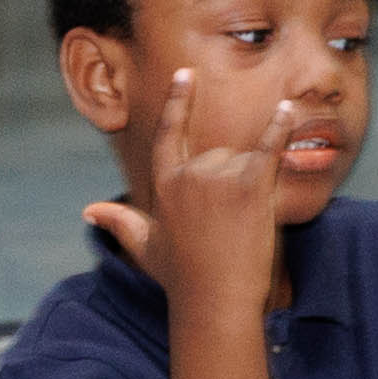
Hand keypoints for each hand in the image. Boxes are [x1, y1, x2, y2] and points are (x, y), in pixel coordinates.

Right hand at [79, 61, 284, 311]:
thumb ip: (120, 222)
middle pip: (218, 156)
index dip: (179, 102)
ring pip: (244, 161)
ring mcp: (218, 177)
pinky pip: (268, 149)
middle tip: (230, 229)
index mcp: (165, 186)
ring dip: (251, 186)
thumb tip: (89, 211)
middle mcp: (188, 175)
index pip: (169, 134)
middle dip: (231, 183)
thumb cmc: (183, 280)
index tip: (186, 76)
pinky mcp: (249, 185)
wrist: (214, 302)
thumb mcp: (145, 247)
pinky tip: (288, 111)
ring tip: (244, 227)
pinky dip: (279, 130)